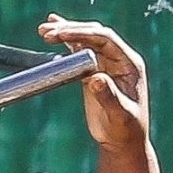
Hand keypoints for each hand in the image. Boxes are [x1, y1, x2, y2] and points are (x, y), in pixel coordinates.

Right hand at [39, 16, 152, 150]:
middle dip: (70, 31)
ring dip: (65, 33)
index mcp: (129, 64)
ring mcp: (106, 64)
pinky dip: (66, 42)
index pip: (105, 40)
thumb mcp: (120, 116)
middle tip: (47, 33)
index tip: (61, 35)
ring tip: (43, 31)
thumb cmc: (125, 130)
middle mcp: (119, 59)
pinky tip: (53, 32)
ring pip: (85, 40)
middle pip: (94, 35)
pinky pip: (79, 52)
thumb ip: (109, 97)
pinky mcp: (92, 71)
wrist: (122, 142)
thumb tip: (95, 78)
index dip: (83, 34)